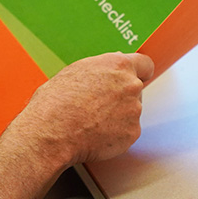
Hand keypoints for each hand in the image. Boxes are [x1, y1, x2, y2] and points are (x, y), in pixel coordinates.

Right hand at [13, 52, 153, 166]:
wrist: (52, 130)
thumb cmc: (57, 101)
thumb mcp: (76, 71)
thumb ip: (102, 68)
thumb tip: (113, 66)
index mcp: (118, 65)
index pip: (145, 64)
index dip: (139, 72)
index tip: (137, 78)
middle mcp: (131, 85)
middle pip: (135, 90)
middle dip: (122, 96)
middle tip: (99, 105)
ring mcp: (134, 110)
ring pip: (131, 112)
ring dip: (118, 116)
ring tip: (91, 121)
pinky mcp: (132, 133)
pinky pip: (127, 132)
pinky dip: (115, 134)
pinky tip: (95, 133)